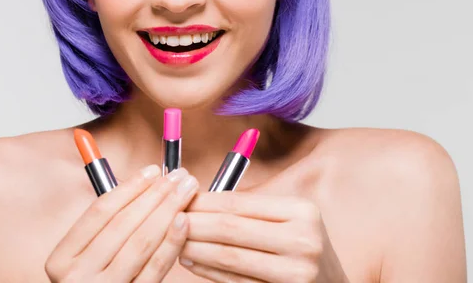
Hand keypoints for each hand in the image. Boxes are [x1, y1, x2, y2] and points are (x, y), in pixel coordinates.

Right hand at [45, 166, 198, 282]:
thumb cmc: (96, 279)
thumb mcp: (87, 255)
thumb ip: (109, 223)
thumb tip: (147, 181)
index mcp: (62, 259)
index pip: (99, 212)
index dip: (129, 187)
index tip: (152, 170)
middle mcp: (78, 276)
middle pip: (123, 224)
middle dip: (155, 194)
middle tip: (179, 176)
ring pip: (141, 242)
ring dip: (168, 210)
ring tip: (186, 191)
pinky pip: (156, 267)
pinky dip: (172, 241)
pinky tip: (184, 220)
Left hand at [179, 192, 348, 282]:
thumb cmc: (304, 247)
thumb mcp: (293, 219)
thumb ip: (254, 210)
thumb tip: (201, 199)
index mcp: (302, 211)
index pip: (239, 203)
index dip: (204, 201)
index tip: (181, 198)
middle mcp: (302, 240)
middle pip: (230, 229)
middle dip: (193, 223)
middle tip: (168, 218)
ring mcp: (294, 272)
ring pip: (228, 257)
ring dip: (194, 248)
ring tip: (174, 240)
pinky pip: (235, 282)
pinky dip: (208, 271)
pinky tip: (191, 262)